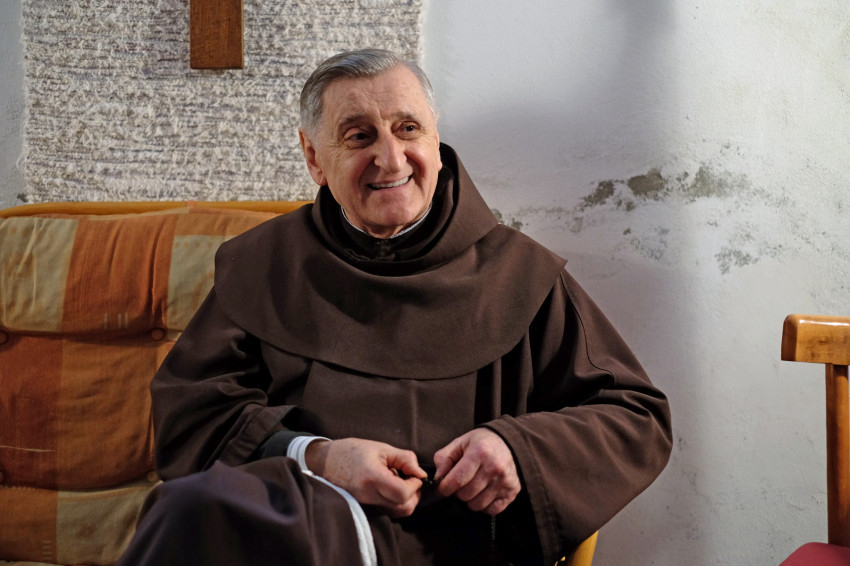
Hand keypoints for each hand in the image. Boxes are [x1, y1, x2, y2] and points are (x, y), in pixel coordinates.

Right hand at [305, 438, 426, 516]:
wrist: (325, 461)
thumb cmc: (352, 451)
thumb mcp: (381, 448)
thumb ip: (405, 459)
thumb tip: (421, 473)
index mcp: (372, 477)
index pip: (403, 493)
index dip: (415, 485)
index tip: (415, 475)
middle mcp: (368, 495)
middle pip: (403, 508)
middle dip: (414, 495)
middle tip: (412, 480)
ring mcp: (365, 504)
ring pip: (397, 512)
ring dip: (406, 500)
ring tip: (400, 482)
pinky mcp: (364, 508)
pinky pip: (387, 511)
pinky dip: (395, 502)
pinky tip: (390, 487)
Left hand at [433, 428, 520, 515]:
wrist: (509, 442)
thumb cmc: (481, 443)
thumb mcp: (460, 443)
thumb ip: (444, 458)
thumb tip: (438, 478)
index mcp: (480, 452)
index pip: (456, 480)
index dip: (444, 488)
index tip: (442, 488)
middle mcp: (494, 467)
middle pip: (466, 494)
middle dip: (457, 492)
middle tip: (460, 484)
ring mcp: (505, 481)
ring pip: (477, 504)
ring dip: (470, 500)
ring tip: (472, 487)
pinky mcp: (512, 491)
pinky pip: (491, 510)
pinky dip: (484, 505)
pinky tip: (483, 493)